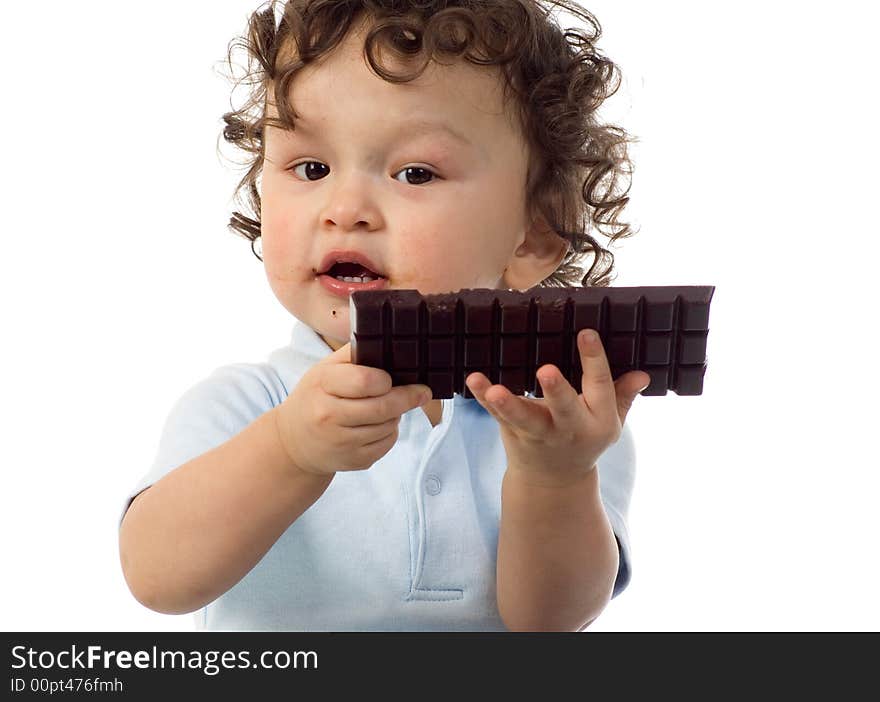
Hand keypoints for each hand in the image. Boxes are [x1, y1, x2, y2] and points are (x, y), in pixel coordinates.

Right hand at [274, 343, 431, 475]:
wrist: (294, 441)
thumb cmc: (317, 396)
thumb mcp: (325, 368)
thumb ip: (356, 353)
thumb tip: (393, 343)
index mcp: (322, 384)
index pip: (366, 381)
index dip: (386, 380)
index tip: (392, 378)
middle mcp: (328, 415)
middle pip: (383, 407)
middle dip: (408, 397)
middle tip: (422, 391)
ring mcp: (340, 442)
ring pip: (388, 426)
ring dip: (396, 415)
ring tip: (388, 407)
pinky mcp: (353, 460)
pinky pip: (386, 444)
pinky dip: (390, 433)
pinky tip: (379, 425)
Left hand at [465, 329, 649, 486]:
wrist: (554, 482)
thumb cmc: (584, 439)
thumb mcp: (610, 423)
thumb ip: (623, 397)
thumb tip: (642, 373)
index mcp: (598, 420)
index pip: (599, 386)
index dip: (594, 360)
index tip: (586, 333)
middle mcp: (569, 428)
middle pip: (564, 408)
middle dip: (555, 391)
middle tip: (546, 370)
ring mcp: (539, 433)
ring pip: (524, 418)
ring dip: (508, 404)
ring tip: (494, 389)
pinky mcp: (513, 433)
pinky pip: (497, 414)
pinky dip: (482, 398)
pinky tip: (472, 380)